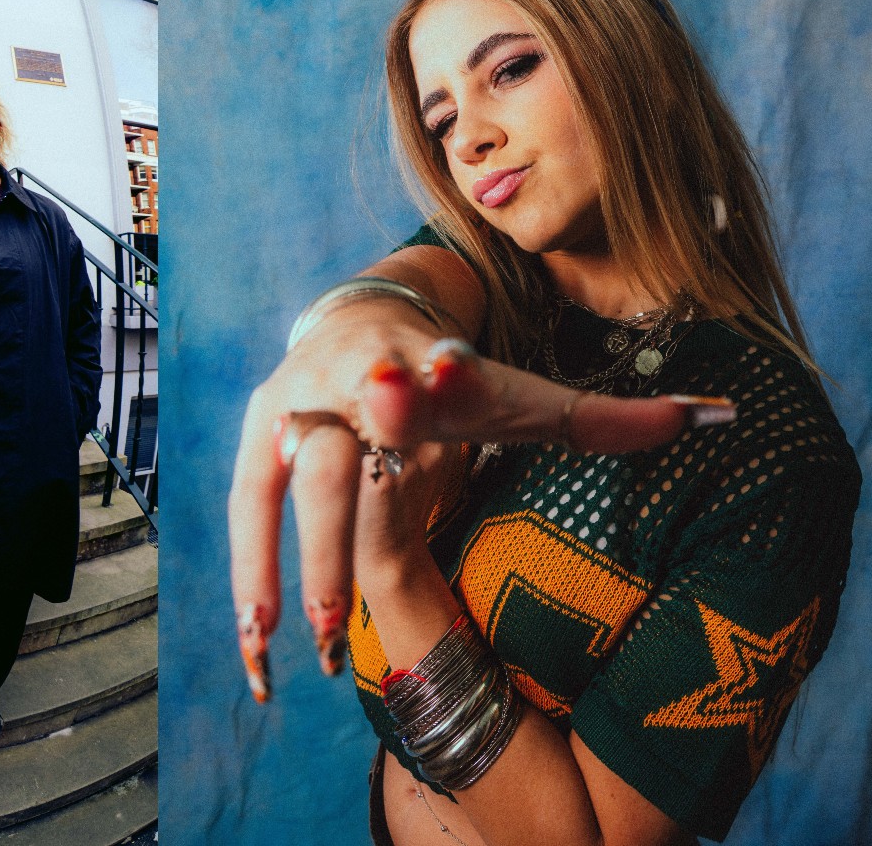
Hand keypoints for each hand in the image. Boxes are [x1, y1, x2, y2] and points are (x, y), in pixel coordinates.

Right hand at [228, 308, 734, 702]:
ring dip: (302, 556)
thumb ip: (606, 417)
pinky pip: (250, 503)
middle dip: (352, 492)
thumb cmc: (457, 380)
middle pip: (356, 439)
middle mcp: (358, 375)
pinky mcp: (262, 430)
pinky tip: (257, 644)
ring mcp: (301, 401)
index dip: (440, 383)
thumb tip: (719, 416)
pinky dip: (254, 568)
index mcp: (435, 364)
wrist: (363, 323)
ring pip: (297, 478)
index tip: (448, 379)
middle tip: (368, 561)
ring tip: (317, 634)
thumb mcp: (522, 396)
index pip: (439, 373)